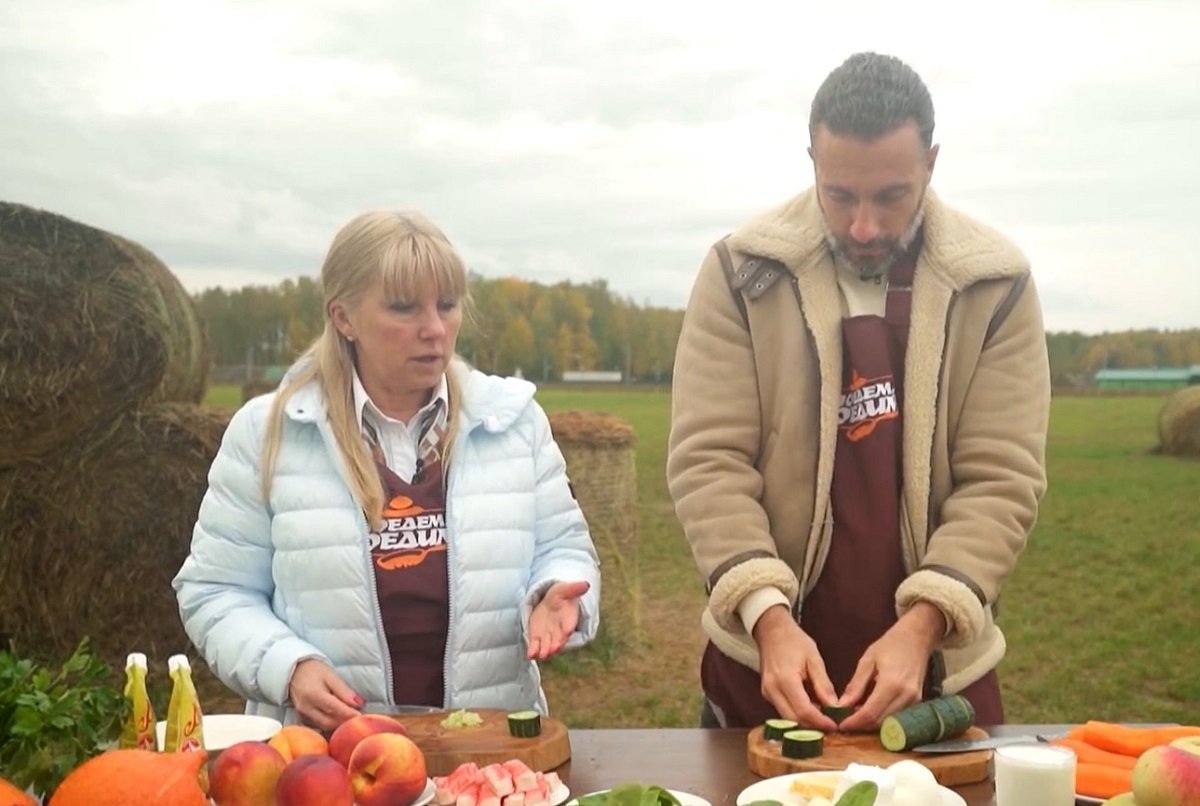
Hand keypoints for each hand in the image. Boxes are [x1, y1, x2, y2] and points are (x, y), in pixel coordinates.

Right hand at [288, 658, 363, 731]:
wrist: (294, 671)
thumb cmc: (314, 670)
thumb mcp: (331, 675)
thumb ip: (344, 691)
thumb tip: (359, 704)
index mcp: (313, 694)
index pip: (334, 708)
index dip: (349, 714)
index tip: (361, 717)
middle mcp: (306, 708)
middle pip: (329, 721)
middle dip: (345, 722)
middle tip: (359, 720)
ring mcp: (303, 715)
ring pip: (325, 726)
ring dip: (339, 725)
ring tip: (352, 720)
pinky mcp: (303, 719)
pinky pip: (319, 726)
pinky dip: (331, 725)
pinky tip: (340, 720)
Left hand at [527, 580, 589, 659]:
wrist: (550, 603)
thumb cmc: (561, 596)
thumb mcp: (565, 589)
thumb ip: (574, 588)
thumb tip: (586, 584)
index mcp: (569, 618)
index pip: (570, 623)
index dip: (568, 627)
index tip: (567, 631)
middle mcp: (559, 630)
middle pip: (559, 638)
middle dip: (557, 643)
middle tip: (554, 649)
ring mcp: (548, 634)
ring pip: (547, 645)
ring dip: (545, 650)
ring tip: (542, 655)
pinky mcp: (537, 636)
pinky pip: (535, 645)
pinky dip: (533, 651)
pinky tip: (530, 655)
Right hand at [753, 606, 837, 730]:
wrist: (771, 630)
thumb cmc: (793, 640)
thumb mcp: (814, 659)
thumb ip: (823, 684)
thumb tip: (834, 707)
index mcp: (785, 679)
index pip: (803, 710)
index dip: (820, 722)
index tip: (835, 726)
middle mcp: (772, 690)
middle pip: (793, 720)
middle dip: (813, 726)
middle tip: (831, 725)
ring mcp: (767, 693)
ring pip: (788, 718)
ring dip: (806, 721)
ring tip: (824, 717)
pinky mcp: (767, 693)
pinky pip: (783, 710)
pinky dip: (798, 713)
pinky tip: (812, 708)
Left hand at [837, 602, 945, 731]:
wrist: (917, 637)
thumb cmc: (891, 644)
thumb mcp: (867, 660)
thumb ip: (855, 685)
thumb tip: (841, 705)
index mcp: (891, 683)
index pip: (870, 712)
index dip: (854, 722)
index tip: (841, 725)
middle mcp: (906, 695)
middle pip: (881, 721)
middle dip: (861, 726)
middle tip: (845, 722)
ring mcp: (915, 700)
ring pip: (890, 723)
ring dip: (872, 723)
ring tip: (856, 715)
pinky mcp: (919, 701)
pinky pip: (898, 716)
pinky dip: (883, 717)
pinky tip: (871, 710)